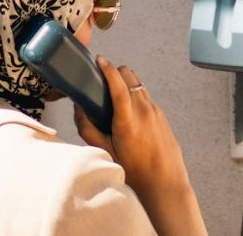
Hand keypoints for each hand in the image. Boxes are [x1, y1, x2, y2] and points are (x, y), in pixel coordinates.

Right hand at [74, 56, 206, 235]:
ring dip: (125, 82)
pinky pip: (146, 95)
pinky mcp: (161, 114)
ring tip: (114, 95)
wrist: (164, 182)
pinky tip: (128, 110)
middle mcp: (144, 110)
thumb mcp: (105, 152)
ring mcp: (155, 110)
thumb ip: (88, 129)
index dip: (107, 68)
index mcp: (127, 119)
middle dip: (115, 72)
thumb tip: (79, 109)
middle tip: (103, 79)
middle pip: (129, 74)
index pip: (118, 83)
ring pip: (138, 83)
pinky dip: (135, 94)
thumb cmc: (134, 171)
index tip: (99, 60)